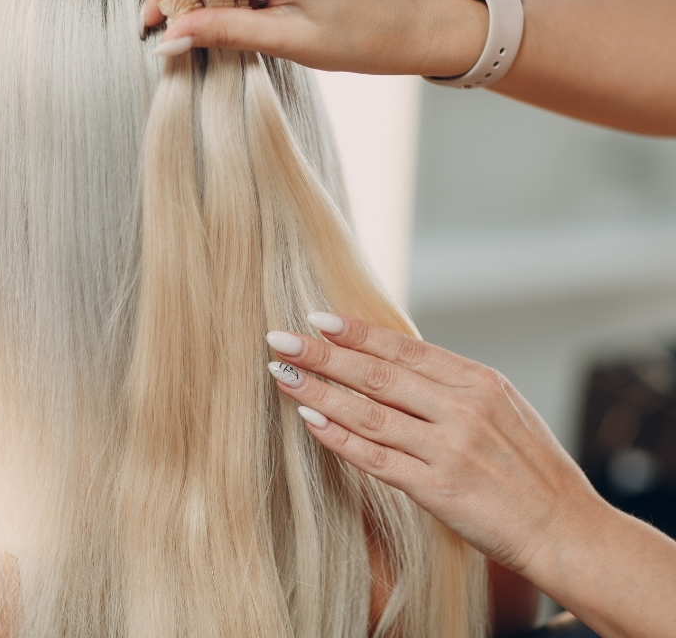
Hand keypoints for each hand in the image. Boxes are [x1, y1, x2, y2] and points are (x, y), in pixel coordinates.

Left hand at [263, 312, 604, 578]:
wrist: (566, 528)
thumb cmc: (530, 466)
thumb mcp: (501, 406)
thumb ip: (450, 383)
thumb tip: (392, 358)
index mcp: (479, 382)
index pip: (404, 347)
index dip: (355, 332)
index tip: (316, 317)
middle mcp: (463, 410)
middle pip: (377, 375)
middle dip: (322, 354)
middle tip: (279, 337)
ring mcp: (449, 449)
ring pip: (368, 414)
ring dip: (319, 392)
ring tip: (282, 374)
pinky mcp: (437, 489)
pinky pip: (376, 459)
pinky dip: (340, 439)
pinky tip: (310, 422)